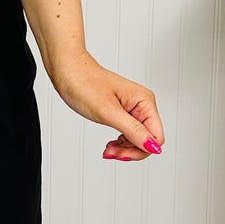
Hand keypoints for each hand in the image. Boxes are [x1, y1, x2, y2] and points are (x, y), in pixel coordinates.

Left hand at [49, 53, 163, 161]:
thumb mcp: (108, 112)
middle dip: (130, 150)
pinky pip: (129, 133)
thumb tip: (153, 147)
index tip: (120, 153)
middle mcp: (142, 104)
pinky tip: (110, 144)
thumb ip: (133, 130)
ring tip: (108, 149)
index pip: (156, 137)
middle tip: (110, 151)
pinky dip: (120, 142)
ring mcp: (132, 108)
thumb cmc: (84, 84)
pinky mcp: (122, 111)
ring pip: (138, 139)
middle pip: (148, 140)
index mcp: (144, 102)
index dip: (140, 150)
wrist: (68, 70)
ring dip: (124, 148)